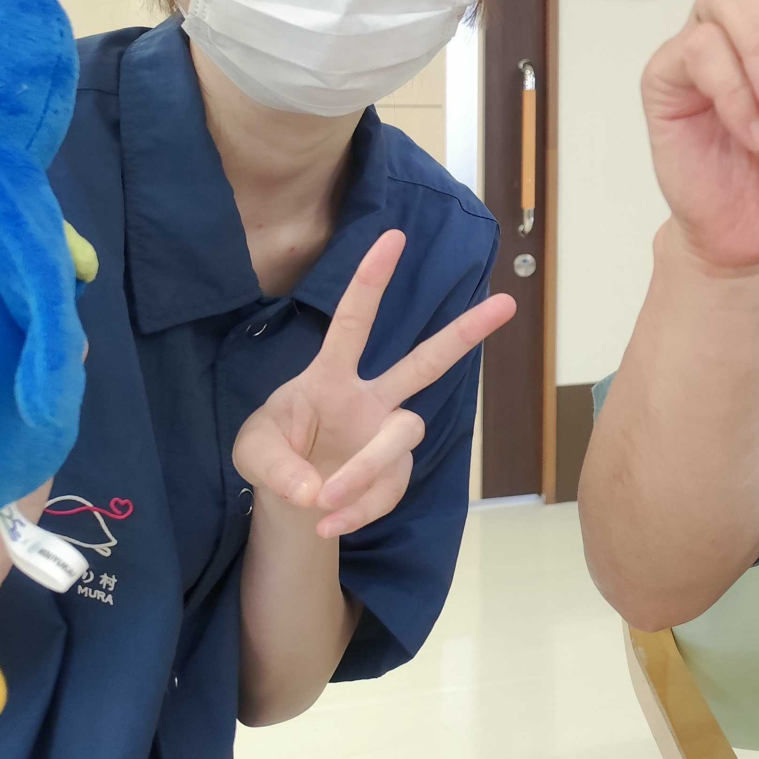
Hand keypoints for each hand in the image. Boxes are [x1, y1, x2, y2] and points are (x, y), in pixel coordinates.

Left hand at [232, 231, 514, 537]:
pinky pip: (387, 490)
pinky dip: (356, 510)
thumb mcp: (252, 454)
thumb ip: (276, 468)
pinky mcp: (396, 474)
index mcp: (330, 376)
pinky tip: (328, 523)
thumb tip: (315, 490)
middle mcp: (370, 398)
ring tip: (325, 501)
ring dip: (365, 470)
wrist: (293, 502)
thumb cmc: (275, 455)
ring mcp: (388, 435)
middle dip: (464, 333)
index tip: (393, 235)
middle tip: (506, 303)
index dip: (371, 280)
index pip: (353, 321)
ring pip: (401, 437)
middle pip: (425, 362)